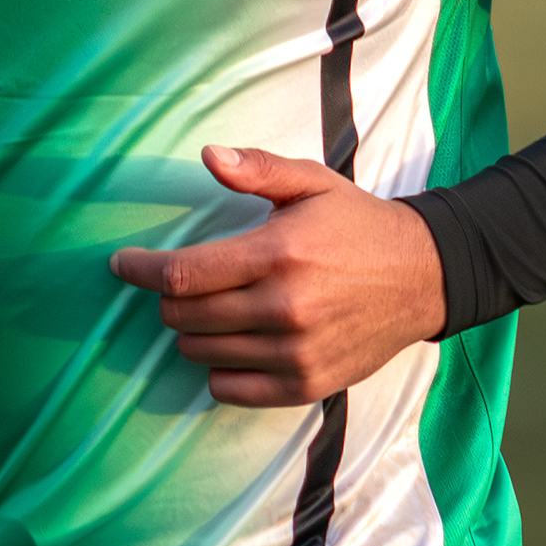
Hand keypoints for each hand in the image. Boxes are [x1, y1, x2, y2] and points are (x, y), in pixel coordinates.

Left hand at [108, 144, 447, 406]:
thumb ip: (257, 168)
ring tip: (210, 309)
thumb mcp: (311, 182)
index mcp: (278, 253)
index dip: (141, 270)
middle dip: (167, 299)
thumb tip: (207, 156)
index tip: (122, 263)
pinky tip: (232, 342)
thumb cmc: (357, 224)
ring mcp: (295, 353)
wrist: (424, 277)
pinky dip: (218, 368)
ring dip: (192, 331)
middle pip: (184, 317)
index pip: (182, 275)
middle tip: (179, 283)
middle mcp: (283, 308)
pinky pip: (229, 389)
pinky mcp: (306, 385)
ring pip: (201, 353)